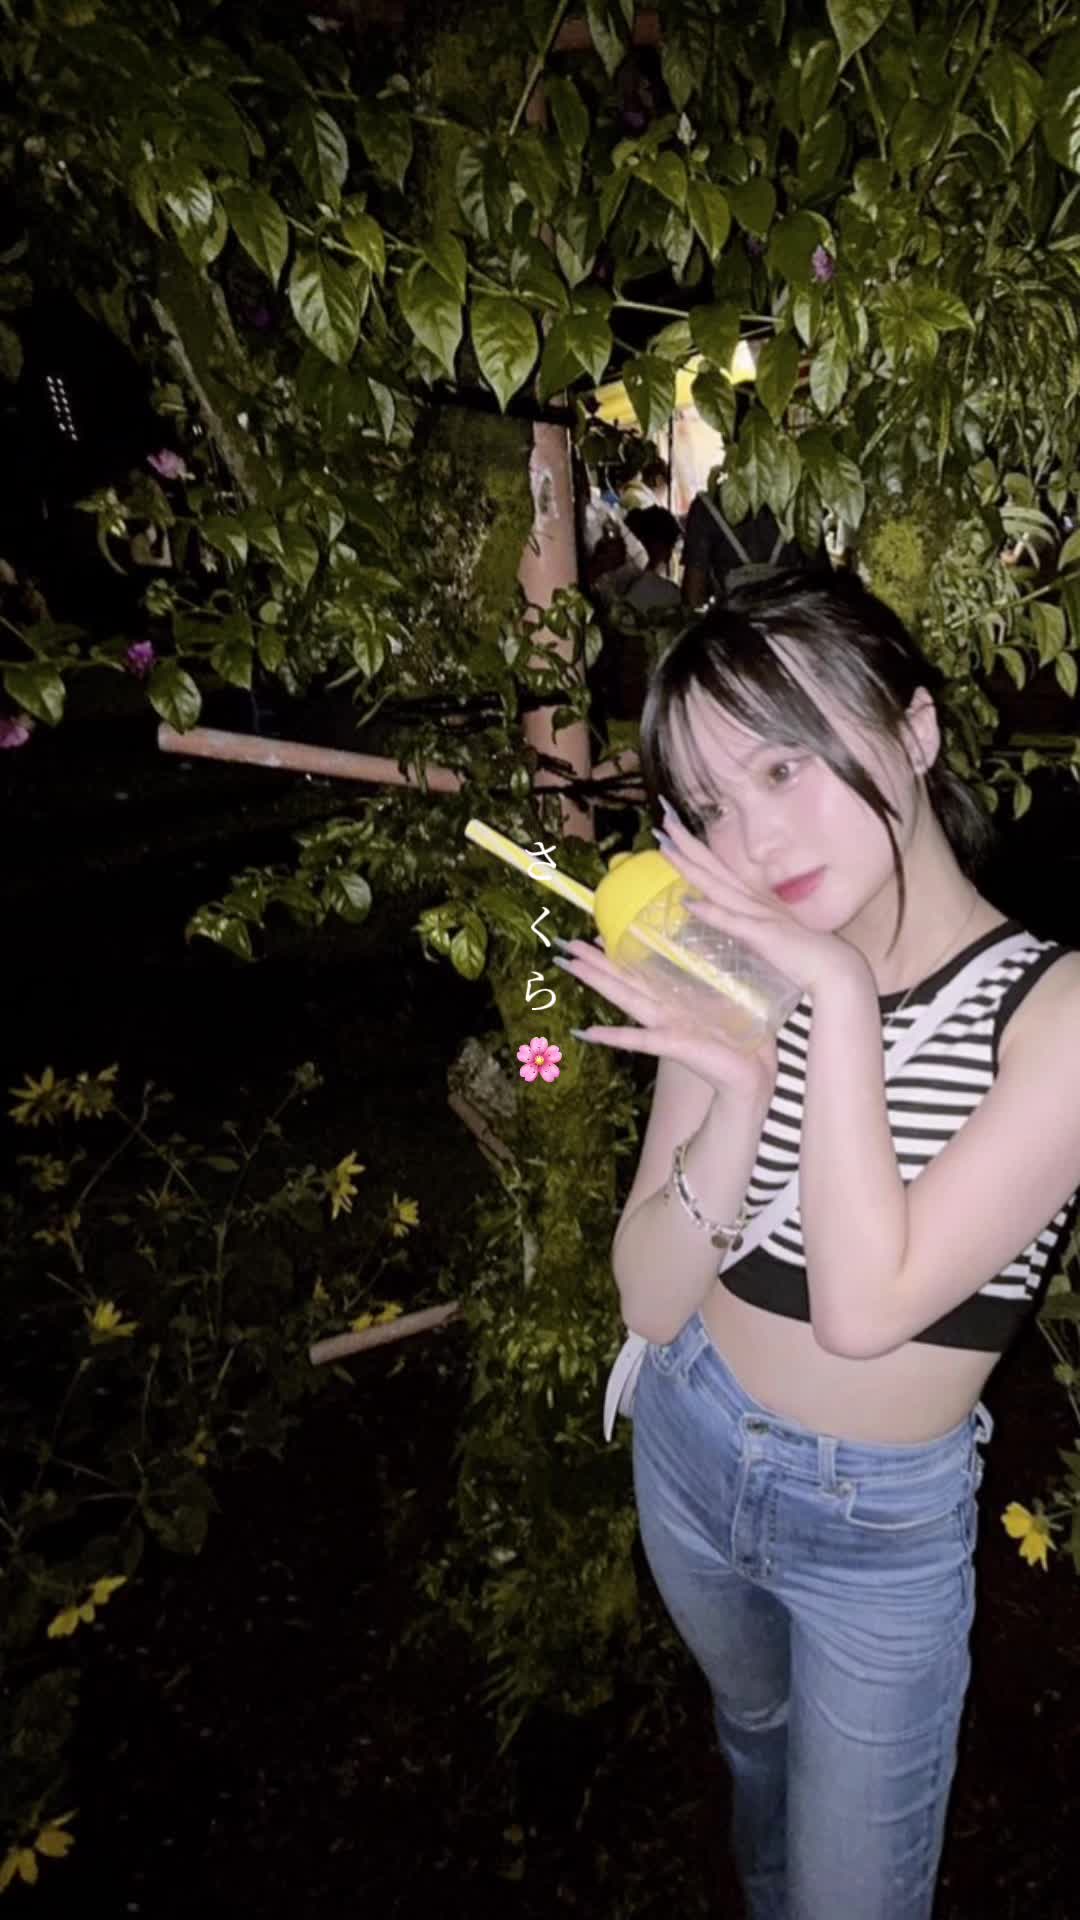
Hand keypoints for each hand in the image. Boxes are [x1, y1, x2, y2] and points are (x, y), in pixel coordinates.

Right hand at [552, 935, 780, 1104]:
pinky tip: (587, 1034)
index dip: (617, 953)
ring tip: (571, 967)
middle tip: (567, 945)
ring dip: (597, 982)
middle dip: (595, 963)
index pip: (641, 970)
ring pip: (625, 998)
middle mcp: (664, 1010)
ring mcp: (665, 1026)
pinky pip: (639, 1040)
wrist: (754, 1070)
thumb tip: (706, 944)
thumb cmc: (744, 1035)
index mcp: (676, 997)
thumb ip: (713, 974)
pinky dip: (613, 1037)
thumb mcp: (729, 994)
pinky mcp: (675, 1044)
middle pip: (623, 980)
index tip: (595, 936)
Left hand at [653, 803, 866, 1003]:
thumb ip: (743, 925)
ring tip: (667, 846)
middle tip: (663, 820)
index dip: (694, 851)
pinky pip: (732, 921)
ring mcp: (757, 915)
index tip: (672, 831)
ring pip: (717, 885)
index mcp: (752, 900)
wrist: (835, 969)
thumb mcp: (766, 936)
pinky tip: (690, 901)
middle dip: (687, 844)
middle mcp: (752, 901)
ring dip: (691, 865)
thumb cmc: (804, 955)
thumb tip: (714, 915)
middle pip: (713, 867)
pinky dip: (711, 911)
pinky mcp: (762, 935)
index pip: (717, 870)